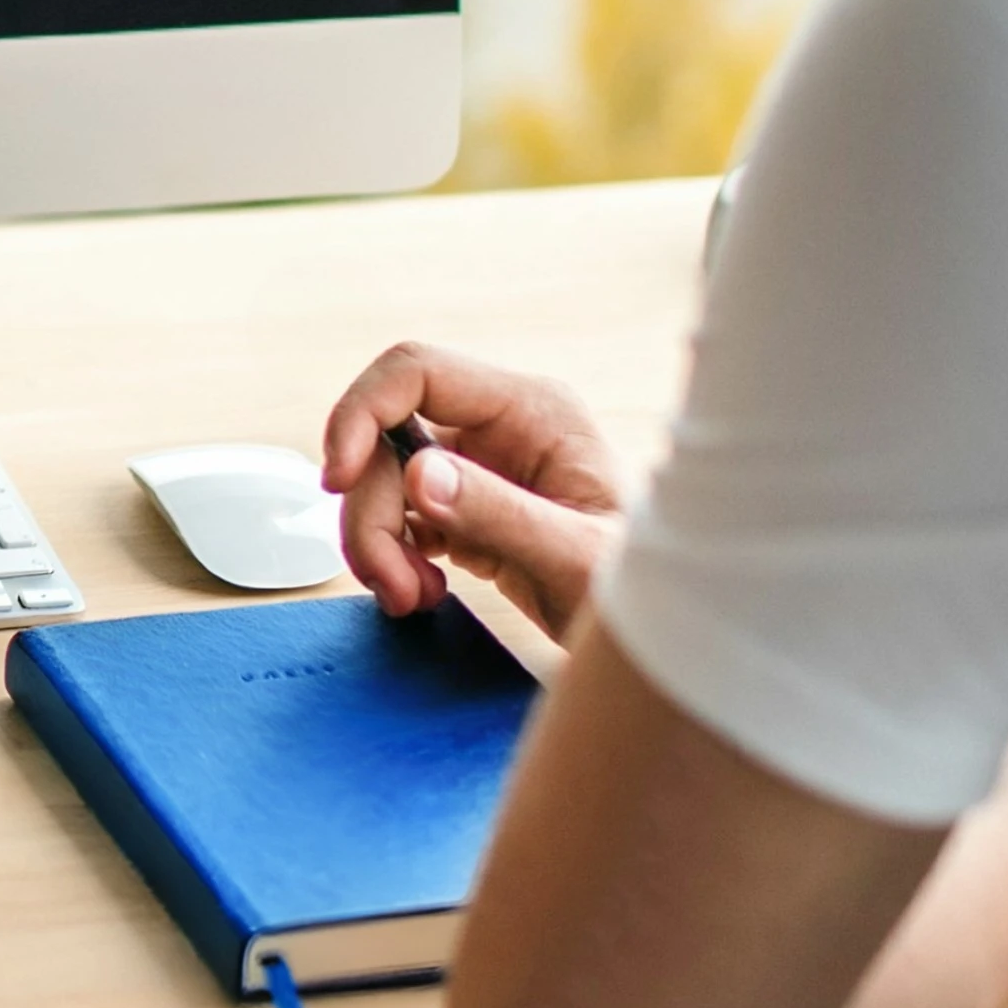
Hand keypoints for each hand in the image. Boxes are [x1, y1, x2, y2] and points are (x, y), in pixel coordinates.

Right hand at [321, 342, 628, 643]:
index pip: (416, 373)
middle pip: (388, 439)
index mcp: (532, 411)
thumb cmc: (645, 590)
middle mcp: (500, 428)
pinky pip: (400, 516)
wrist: (668, 635)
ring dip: (377, 541)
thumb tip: (420, 475)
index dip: (361, 413)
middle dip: (371, 511)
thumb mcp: (577, 559)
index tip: (338, 477)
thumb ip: (500, 514)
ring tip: (411, 596)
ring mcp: (482, 467)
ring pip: (385, 480)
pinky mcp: (469, 508)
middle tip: (390, 582)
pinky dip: (393, 556)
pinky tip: (424, 591)